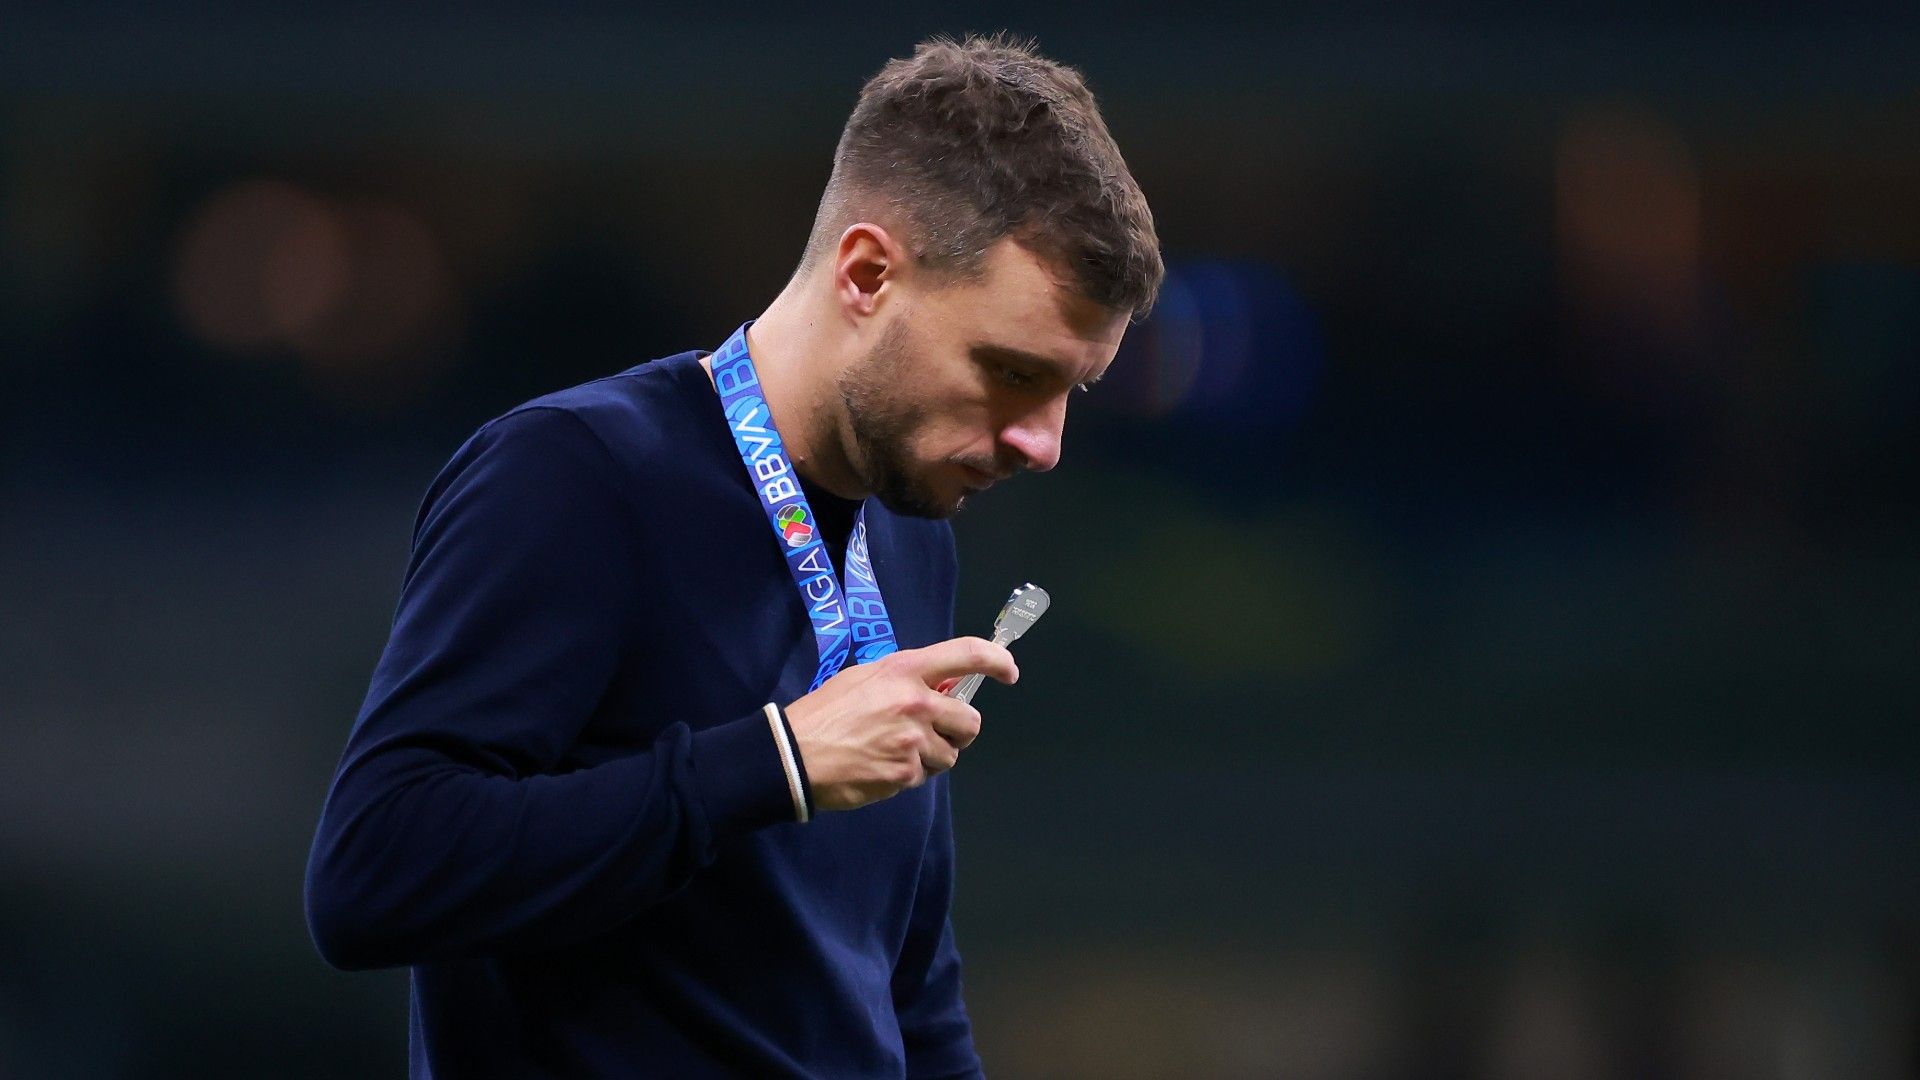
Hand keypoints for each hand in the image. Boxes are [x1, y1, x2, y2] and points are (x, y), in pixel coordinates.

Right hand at [782, 637, 1017, 811]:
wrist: (794, 754)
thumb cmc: (825, 712)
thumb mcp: (864, 678)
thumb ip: (907, 680)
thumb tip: (945, 688)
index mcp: (905, 670)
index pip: (966, 654)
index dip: (996, 661)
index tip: (1009, 672)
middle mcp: (916, 701)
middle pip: (970, 720)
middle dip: (958, 730)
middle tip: (934, 732)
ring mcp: (913, 739)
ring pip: (950, 754)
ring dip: (932, 756)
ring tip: (895, 751)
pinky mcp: (906, 772)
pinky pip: (925, 775)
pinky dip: (909, 774)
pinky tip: (881, 766)